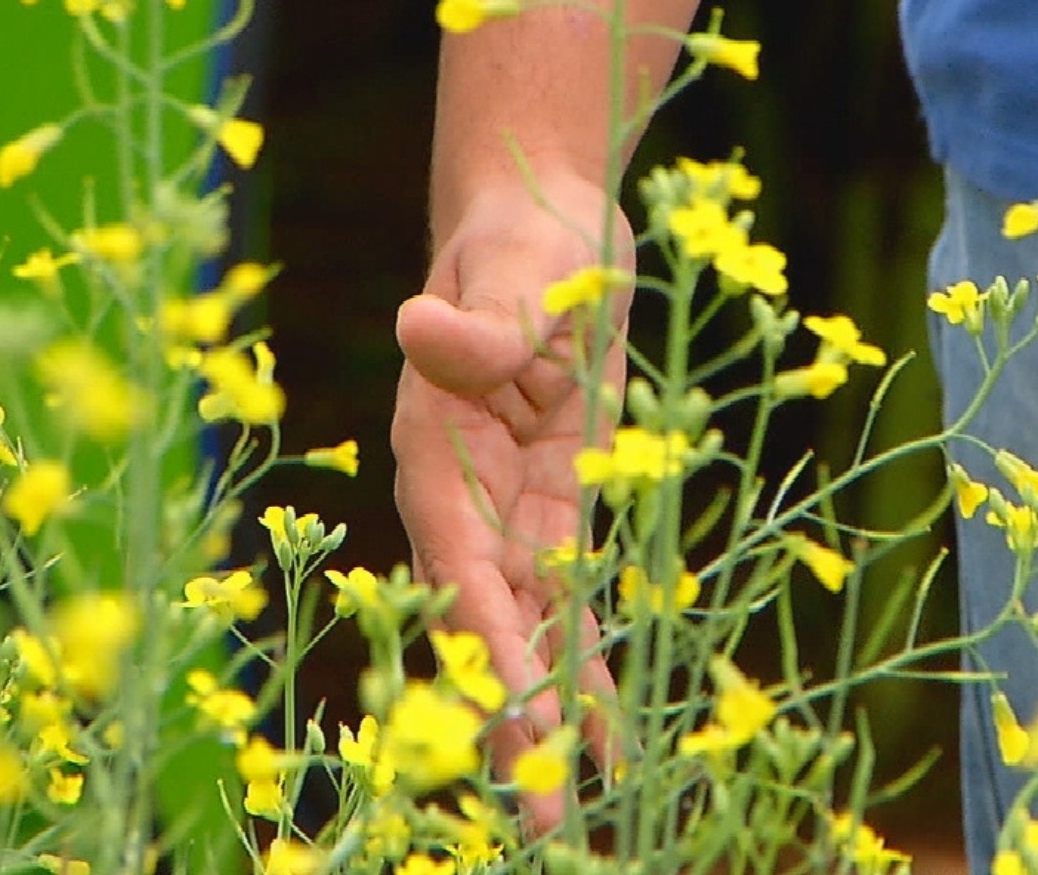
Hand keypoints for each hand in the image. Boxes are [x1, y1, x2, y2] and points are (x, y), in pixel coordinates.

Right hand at [392, 172, 629, 828]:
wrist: (545, 221)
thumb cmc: (520, 239)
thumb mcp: (514, 273)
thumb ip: (481, 322)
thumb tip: (418, 331)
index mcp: (437, 455)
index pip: (460, 569)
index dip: (488, 648)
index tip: (522, 721)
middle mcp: (467, 501)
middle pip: (487, 628)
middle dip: (513, 721)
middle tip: (546, 823)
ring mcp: (514, 512)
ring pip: (531, 634)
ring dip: (553, 717)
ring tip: (577, 813)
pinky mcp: (562, 507)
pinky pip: (577, 601)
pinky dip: (594, 664)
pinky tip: (619, 735)